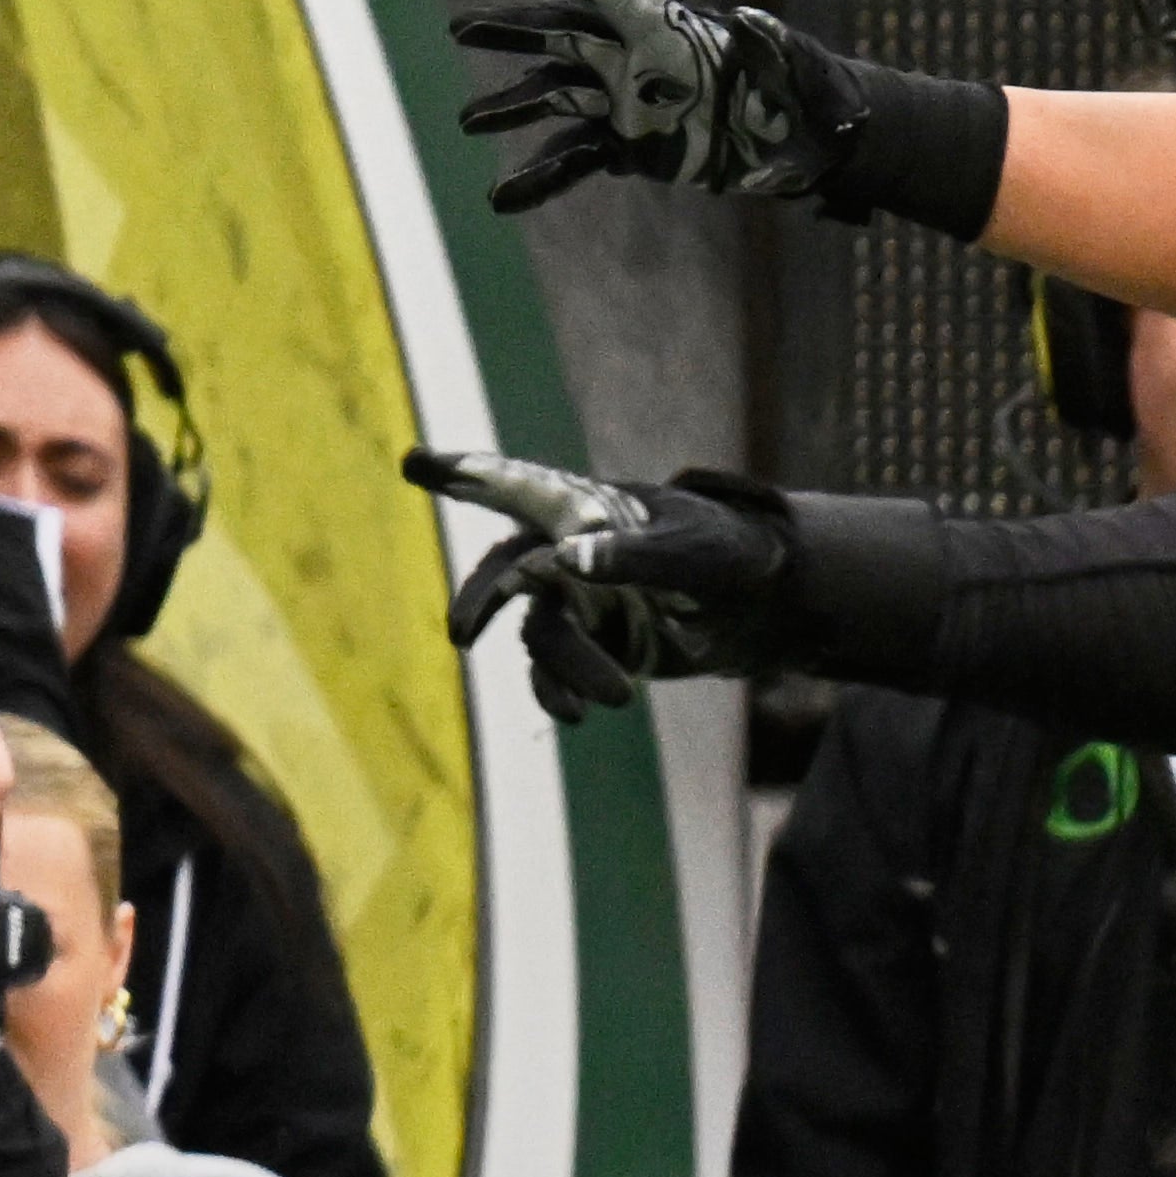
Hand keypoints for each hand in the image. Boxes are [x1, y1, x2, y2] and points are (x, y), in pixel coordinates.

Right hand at [406, 445, 805, 717]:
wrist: (764, 607)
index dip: (463, 475)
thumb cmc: (733, 557)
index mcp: (588, 510)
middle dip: (479, 600)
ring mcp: (575, 599)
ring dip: (567, 668)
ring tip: (617, 697)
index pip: (517, 488)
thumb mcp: (698, 554)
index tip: (412, 462)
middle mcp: (569, 551)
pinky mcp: (588, 641)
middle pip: (504, 571)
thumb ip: (636, 555)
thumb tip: (569, 559)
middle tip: (463, 634)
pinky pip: (550, 672)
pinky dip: (557, 694)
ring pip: (540, 635)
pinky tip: (577, 714)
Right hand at [446, 0, 906, 215]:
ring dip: (512, 108)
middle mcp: (640, 57)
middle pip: (564, 37)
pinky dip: (539, 178)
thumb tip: (751, 19)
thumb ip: (774, 44)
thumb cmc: (811, 90)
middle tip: (462, 29)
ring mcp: (628, 102)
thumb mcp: (799, 66)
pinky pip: (573, 159)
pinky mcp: (629, 146)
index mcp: (674, 26)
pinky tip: (503, 198)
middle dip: (514, 32)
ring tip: (468, 121)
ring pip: (556, 98)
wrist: (807, 141)